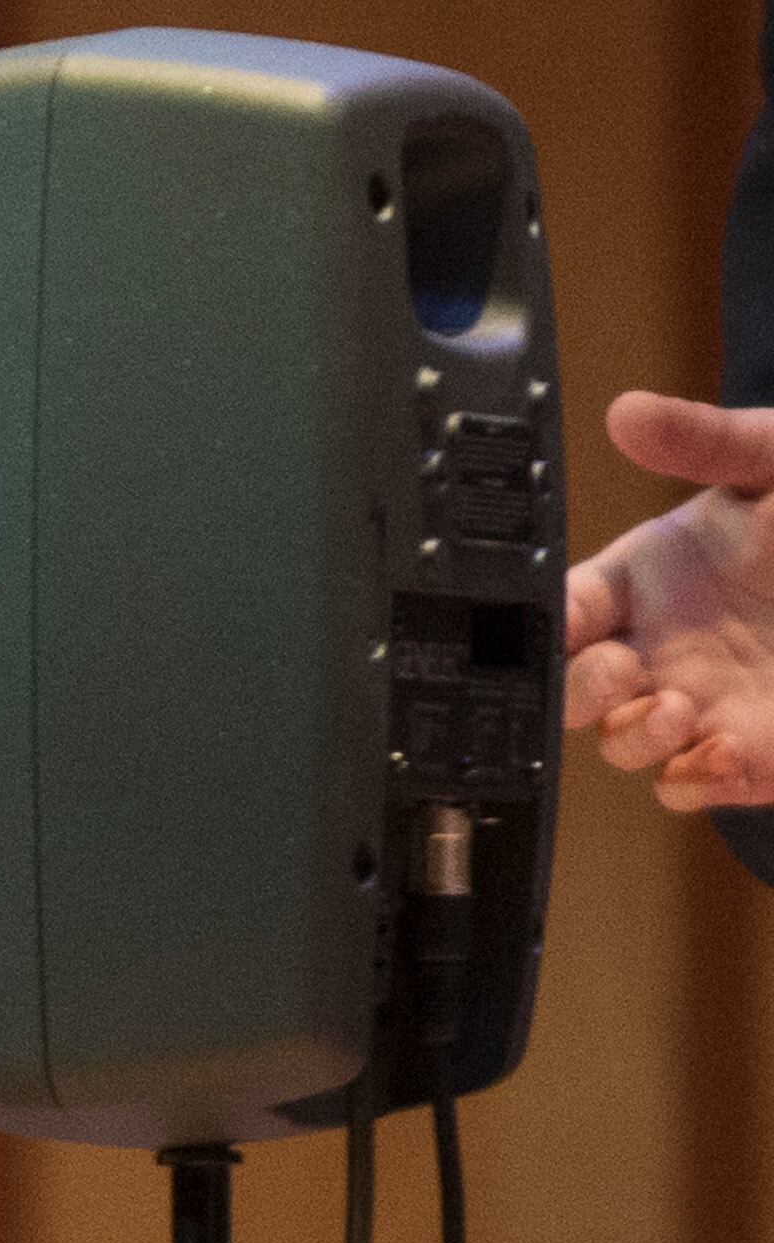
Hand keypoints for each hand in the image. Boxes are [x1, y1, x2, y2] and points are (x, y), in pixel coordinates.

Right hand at [563, 391, 773, 812]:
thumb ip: (706, 440)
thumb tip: (626, 411)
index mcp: (646, 577)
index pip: (562, 610)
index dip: (540, 623)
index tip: (555, 622)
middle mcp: (659, 646)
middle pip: (572, 691)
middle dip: (579, 691)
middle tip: (623, 669)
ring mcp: (700, 702)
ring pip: (622, 745)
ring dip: (635, 737)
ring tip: (678, 710)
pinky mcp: (748, 751)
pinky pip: (689, 786)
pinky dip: (692, 780)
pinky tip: (724, 749)